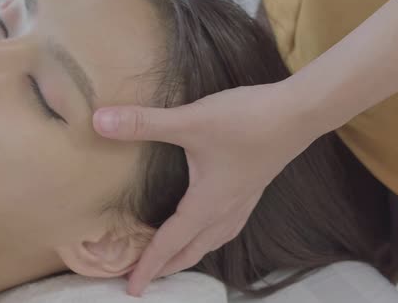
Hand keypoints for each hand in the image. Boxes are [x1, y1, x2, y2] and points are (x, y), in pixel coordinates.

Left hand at [93, 80, 323, 295]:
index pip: (170, 243)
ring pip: (212, 241)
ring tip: (173, 260)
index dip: (148, 266)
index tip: (132, 288)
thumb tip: (99, 122)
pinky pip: (227, 227)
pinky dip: (211, 237)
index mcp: (207, 204)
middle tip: (146, 279)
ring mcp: (243, 201)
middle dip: (167, 268)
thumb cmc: (246, 120)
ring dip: (190, 255)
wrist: (298, 113)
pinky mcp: (253, 188)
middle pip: (192, 250)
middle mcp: (225, 210)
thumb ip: (144, 123)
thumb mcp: (191, 121)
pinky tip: (211, 225)